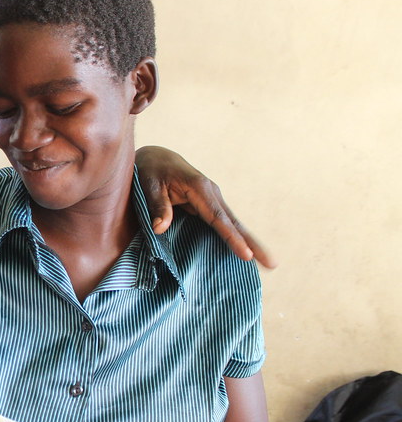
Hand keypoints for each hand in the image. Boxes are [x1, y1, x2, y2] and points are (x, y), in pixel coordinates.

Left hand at [136, 145, 276, 268]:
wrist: (156, 157)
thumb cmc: (150, 171)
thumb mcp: (149, 186)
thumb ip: (157, 205)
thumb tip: (161, 228)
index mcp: (199, 188)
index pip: (218, 218)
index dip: (232, 238)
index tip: (246, 255)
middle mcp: (211, 193)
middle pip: (234, 222)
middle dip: (253, 243)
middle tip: (272, 263)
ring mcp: (212, 199)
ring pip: (234, 224)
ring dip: (250, 242)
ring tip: (268, 263)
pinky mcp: (209, 205)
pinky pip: (225, 223)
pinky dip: (237, 237)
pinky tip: (246, 252)